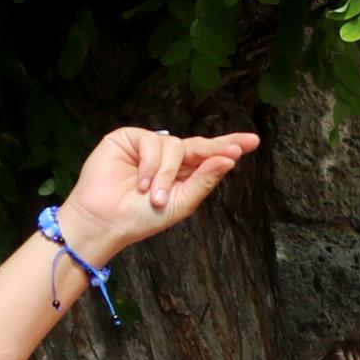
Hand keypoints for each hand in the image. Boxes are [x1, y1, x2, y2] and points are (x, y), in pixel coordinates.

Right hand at [54, 128, 260, 261]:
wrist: (106, 221)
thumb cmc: (141, 217)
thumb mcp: (181, 202)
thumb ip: (204, 180)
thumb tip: (229, 159)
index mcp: (183, 173)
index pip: (209, 156)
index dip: (229, 146)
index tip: (253, 142)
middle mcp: (168, 157)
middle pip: (198, 144)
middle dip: (216, 147)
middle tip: (236, 150)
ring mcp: (148, 146)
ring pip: (175, 145)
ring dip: (167, 173)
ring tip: (154, 195)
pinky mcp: (128, 138)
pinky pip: (152, 141)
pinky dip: (150, 164)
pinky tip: (141, 182)